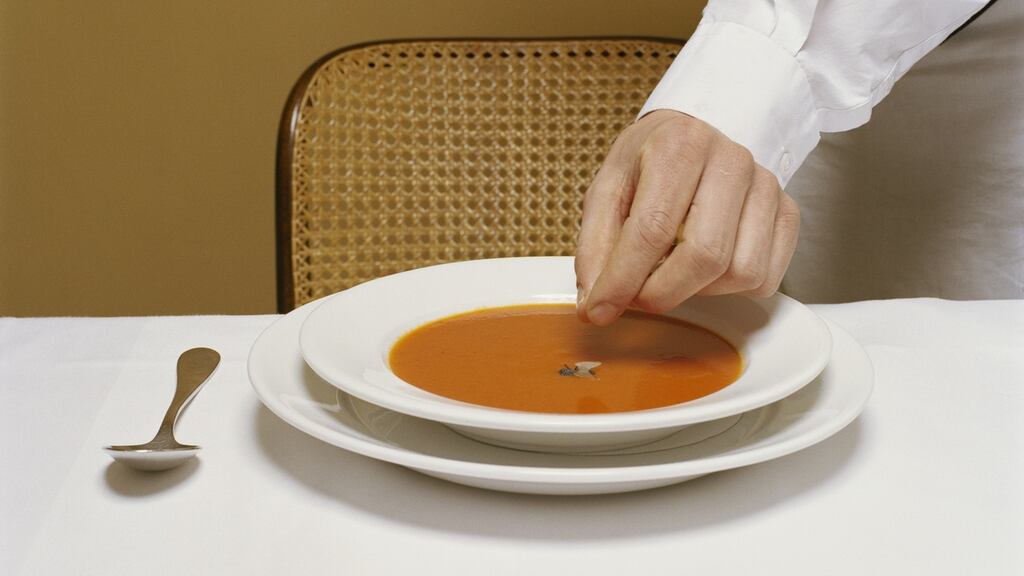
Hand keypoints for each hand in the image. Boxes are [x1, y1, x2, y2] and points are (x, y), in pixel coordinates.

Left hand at [575, 110, 799, 324]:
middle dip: (662, 293)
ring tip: (673, 271)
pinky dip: (730, 289)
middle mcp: (730, 160)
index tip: (601, 310)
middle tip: (637, 297)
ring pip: (740, 272)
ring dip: (698, 290)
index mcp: (679, 145)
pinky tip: (706, 268)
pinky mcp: (787, 211)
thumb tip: (595, 302)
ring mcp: (766, 186)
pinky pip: (765, 277)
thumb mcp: (608, 189)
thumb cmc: (649, 162)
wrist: (694, 134)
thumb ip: (596, 245)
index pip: (652, 229)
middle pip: (704, 256)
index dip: (623, 280)